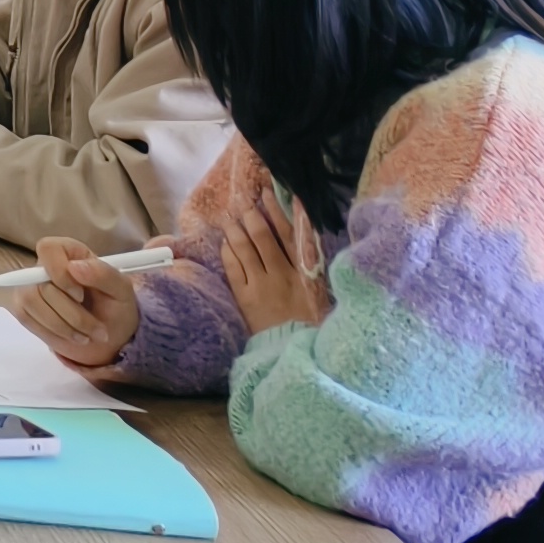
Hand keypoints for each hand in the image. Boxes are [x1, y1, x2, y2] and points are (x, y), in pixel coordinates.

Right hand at [11, 240, 141, 371]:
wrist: (108, 335)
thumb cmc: (115, 307)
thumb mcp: (121, 291)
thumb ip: (103, 274)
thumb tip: (74, 267)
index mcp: (68, 252)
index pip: (48, 249)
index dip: (60, 273)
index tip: (80, 295)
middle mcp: (44, 266)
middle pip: (41, 284)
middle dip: (72, 314)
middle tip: (98, 330)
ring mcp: (30, 287)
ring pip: (31, 302)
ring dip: (63, 327)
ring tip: (87, 336)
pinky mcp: (23, 308)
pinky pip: (26, 319)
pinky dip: (52, 333)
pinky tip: (71, 336)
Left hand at [220, 185, 332, 336]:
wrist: (296, 349)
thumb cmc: (311, 320)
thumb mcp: (317, 291)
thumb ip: (310, 265)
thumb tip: (304, 236)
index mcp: (304, 271)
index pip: (290, 233)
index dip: (278, 211)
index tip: (268, 193)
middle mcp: (282, 273)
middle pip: (263, 236)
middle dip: (252, 215)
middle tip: (243, 200)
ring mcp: (262, 284)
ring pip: (245, 248)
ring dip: (236, 230)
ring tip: (229, 218)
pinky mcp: (246, 297)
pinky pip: (234, 269)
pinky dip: (228, 252)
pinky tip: (225, 243)